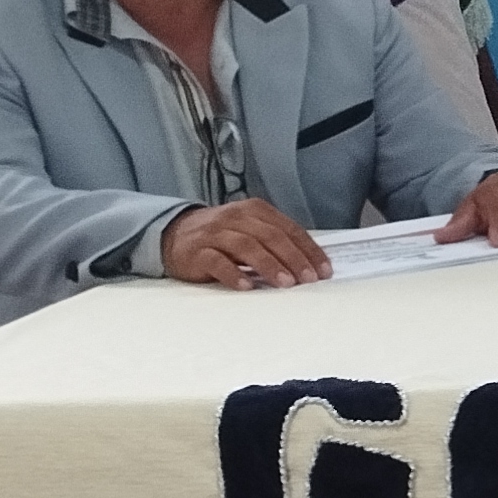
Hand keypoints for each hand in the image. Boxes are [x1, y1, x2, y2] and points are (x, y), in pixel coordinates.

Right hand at [163, 198, 329, 288]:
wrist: (174, 235)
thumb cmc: (222, 237)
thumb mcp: (250, 230)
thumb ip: (275, 241)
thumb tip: (310, 263)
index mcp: (254, 210)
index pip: (288, 229)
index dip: (308, 249)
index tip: (324, 270)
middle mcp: (235, 218)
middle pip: (271, 236)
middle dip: (294, 258)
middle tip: (309, 279)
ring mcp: (215, 234)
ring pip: (247, 246)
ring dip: (269, 265)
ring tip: (286, 283)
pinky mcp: (197, 252)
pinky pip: (217, 262)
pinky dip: (234, 274)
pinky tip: (247, 286)